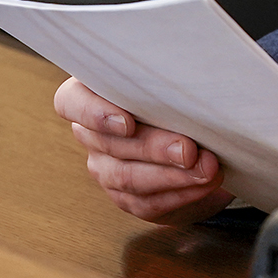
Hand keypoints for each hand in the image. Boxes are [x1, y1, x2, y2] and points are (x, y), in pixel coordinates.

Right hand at [55, 77, 234, 224]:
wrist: (204, 133)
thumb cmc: (185, 93)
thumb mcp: (177, 76)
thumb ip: (171, 76)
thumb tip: (191, 75)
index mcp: (93, 93)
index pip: (71, 102)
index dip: (94, 113)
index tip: (128, 123)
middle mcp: (92, 134)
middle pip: (110, 144)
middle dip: (154, 148)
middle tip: (189, 150)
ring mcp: (106, 168)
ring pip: (127, 177)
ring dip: (172, 175)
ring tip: (206, 168)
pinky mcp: (128, 197)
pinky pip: (147, 202)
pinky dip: (181, 193)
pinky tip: (205, 183)